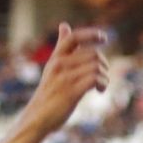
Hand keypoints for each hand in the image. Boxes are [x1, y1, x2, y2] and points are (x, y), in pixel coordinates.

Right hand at [18, 22, 109, 137]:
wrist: (37, 118)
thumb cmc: (49, 93)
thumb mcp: (53, 67)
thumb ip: (61, 48)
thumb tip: (64, 25)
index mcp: (56, 58)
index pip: (74, 37)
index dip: (91, 34)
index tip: (104, 38)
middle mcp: (59, 65)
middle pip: (93, 54)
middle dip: (104, 64)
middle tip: (103, 75)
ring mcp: (65, 78)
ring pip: (96, 66)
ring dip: (105, 76)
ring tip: (102, 85)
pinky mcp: (71, 92)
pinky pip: (94, 79)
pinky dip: (102, 84)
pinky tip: (99, 90)